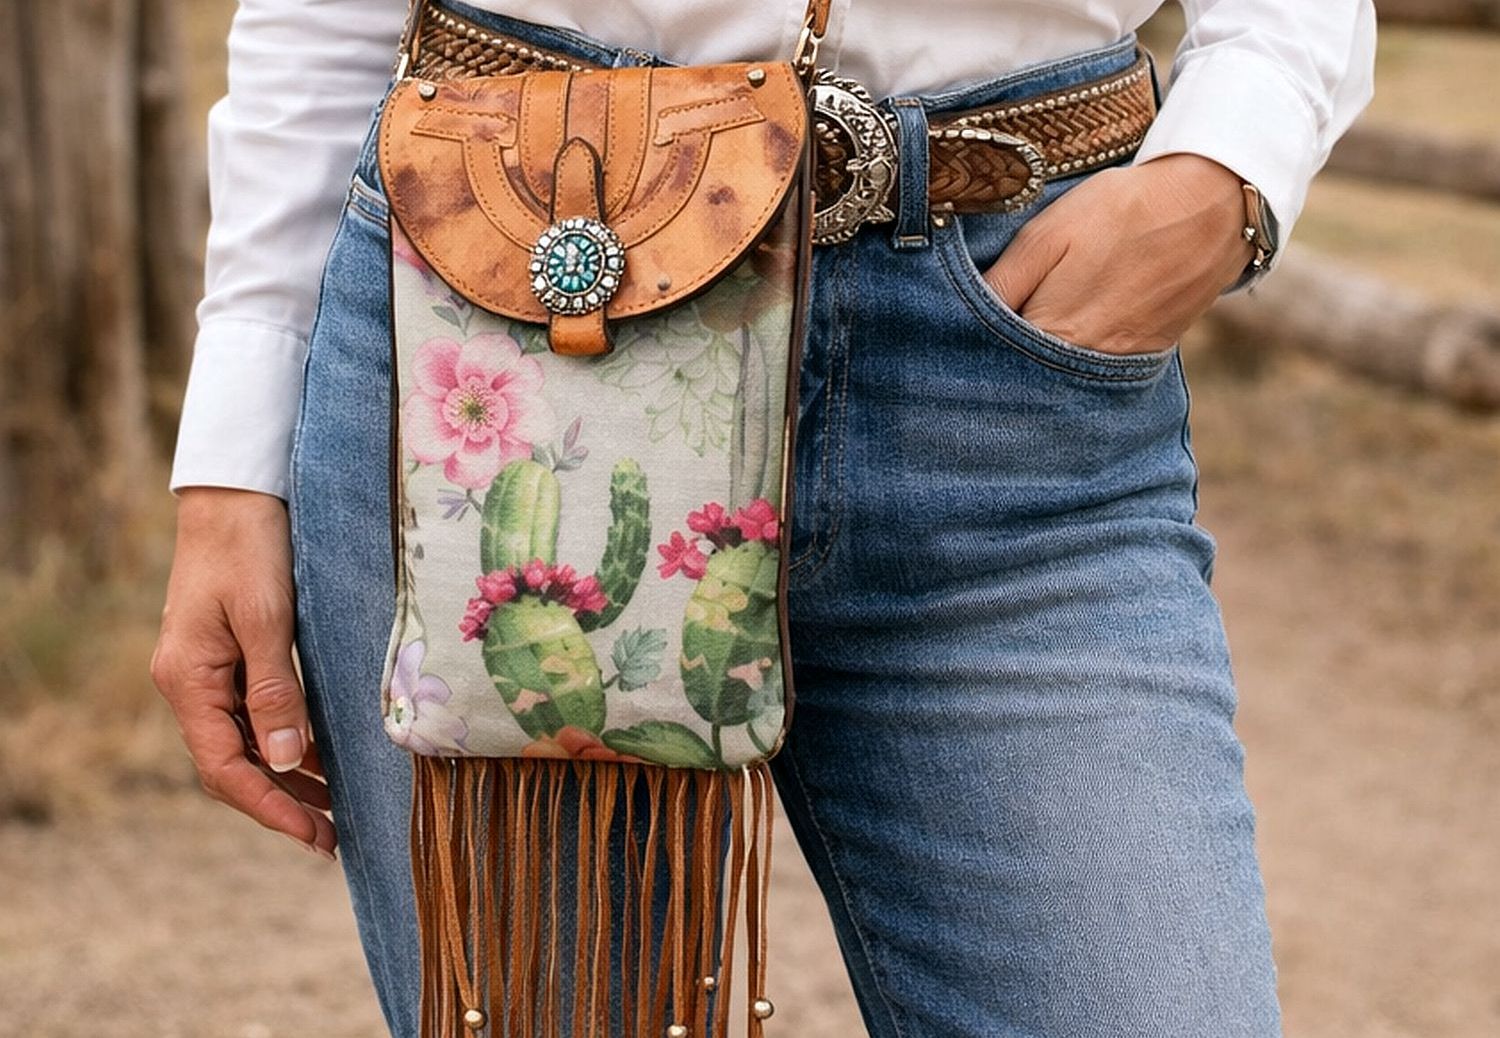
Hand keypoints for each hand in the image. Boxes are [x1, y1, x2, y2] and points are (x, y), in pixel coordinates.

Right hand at [150, 487, 336, 858]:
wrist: (236, 494)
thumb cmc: (250, 548)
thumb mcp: (266, 620)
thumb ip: (275, 691)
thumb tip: (285, 760)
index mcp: (188, 681)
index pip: (225, 767)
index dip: (270, 807)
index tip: (313, 836)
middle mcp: (190, 683)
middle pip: (233, 764)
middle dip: (281, 802)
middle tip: (331, 836)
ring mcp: (208, 669)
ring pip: (245, 742)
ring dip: (286, 776)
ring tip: (333, 808)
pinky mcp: (229, 654)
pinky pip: (254, 714)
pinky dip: (286, 740)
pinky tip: (321, 755)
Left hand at [984, 153, 1254, 354]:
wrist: (1210, 207)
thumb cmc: (1121, 212)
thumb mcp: (1047, 236)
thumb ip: (1004, 283)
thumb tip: (958, 318)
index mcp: (1052, 332)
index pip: (992, 359)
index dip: (969, 346)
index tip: (954, 337)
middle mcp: (1083, 362)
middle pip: (1024, 375)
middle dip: (999, 360)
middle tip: (978, 342)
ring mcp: (1116, 365)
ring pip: (1058, 376)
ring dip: (1035, 362)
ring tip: (1028, 332)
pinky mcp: (1142, 357)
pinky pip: (1093, 370)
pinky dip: (1072, 360)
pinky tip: (1068, 332)